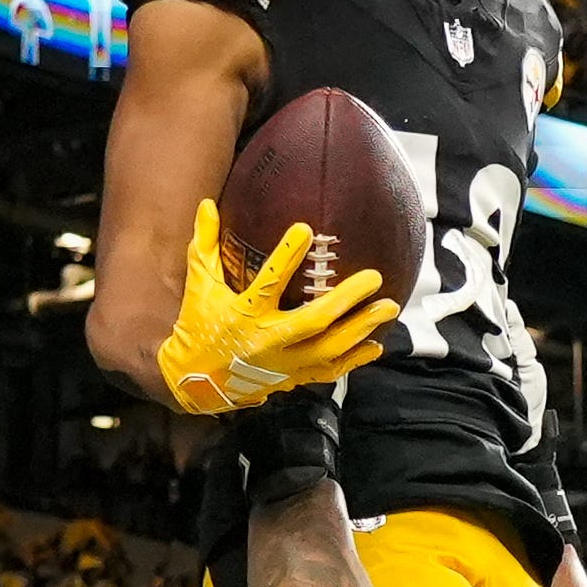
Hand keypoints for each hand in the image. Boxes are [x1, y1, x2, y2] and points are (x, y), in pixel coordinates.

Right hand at [153, 202, 396, 416]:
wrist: (197, 382)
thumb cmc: (199, 325)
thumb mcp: (200, 285)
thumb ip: (205, 244)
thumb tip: (208, 204)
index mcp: (244, 313)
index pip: (268, 282)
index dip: (286, 257)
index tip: (305, 229)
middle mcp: (267, 341)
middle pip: (313, 321)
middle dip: (346, 300)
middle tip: (374, 278)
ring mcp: (283, 363)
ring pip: (329, 349)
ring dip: (361, 328)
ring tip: (388, 308)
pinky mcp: (292, 378)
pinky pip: (328, 372)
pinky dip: (353, 360)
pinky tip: (375, 346)